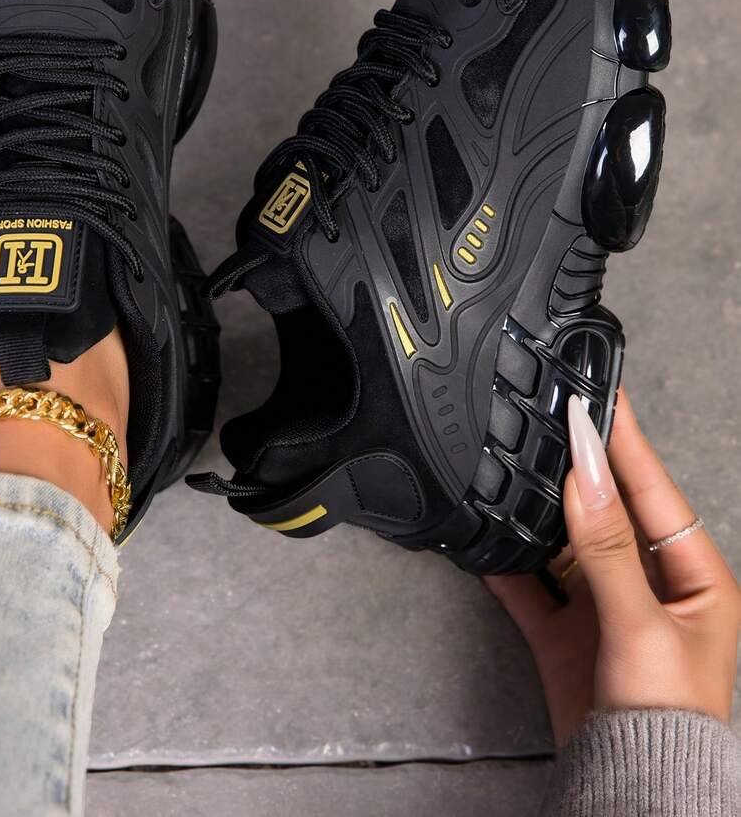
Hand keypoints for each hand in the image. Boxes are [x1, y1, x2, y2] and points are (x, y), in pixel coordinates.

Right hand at [486, 390, 739, 745]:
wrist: (635, 794)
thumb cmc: (669, 721)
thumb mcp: (642, 625)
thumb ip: (608, 547)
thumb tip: (588, 474)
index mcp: (692, 576)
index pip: (653, 490)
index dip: (625, 442)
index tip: (598, 398)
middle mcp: (649, 586)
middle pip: (607, 511)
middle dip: (579, 469)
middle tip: (551, 419)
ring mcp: (605, 609)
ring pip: (565, 543)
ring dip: (540, 512)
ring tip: (517, 465)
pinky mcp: (567, 636)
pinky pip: (530, 587)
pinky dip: (505, 565)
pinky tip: (484, 539)